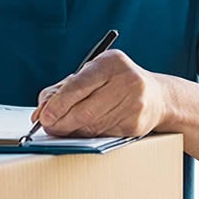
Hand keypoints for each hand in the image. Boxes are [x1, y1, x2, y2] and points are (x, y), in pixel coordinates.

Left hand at [30, 50, 169, 137]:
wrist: (156, 96)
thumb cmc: (115, 83)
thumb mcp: (93, 74)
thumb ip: (63, 89)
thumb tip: (41, 112)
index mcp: (112, 62)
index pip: (80, 85)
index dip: (59, 103)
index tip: (43, 116)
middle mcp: (127, 80)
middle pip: (85, 110)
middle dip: (61, 121)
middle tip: (48, 126)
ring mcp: (135, 104)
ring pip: (92, 126)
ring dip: (73, 130)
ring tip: (63, 128)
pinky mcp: (136, 124)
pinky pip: (103, 134)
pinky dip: (88, 135)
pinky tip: (84, 130)